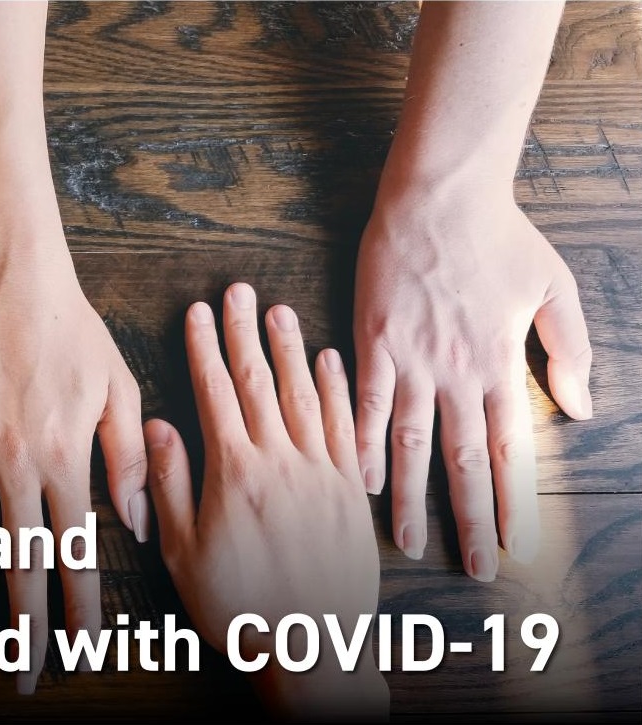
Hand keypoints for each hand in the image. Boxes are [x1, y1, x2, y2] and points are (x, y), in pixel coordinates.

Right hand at [0, 240, 145, 693]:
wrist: (13, 279)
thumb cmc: (74, 331)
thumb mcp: (119, 388)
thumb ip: (128, 459)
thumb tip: (140, 524)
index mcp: (66, 458)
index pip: (76, 550)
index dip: (79, 606)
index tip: (82, 650)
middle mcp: (18, 463)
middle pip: (22, 559)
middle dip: (26, 624)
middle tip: (24, 674)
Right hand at [147, 283, 386, 719]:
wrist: (311, 650)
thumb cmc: (238, 608)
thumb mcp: (184, 552)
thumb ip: (170, 485)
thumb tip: (157, 427)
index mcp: (235, 474)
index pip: (216, 394)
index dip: (204, 349)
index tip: (198, 312)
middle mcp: (281, 463)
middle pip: (259, 383)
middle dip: (244, 333)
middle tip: (239, 290)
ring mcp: (322, 475)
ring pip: (304, 396)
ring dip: (290, 349)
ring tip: (279, 311)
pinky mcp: (350, 494)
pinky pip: (346, 428)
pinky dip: (337, 390)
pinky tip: (330, 361)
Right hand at [354, 185, 591, 579]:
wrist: (438, 196)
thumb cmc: (499, 237)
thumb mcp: (555, 288)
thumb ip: (568, 351)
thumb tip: (582, 409)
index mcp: (500, 364)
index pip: (509, 449)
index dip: (514, 502)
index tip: (517, 546)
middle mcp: (456, 372)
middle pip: (462, 461)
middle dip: (470, 519)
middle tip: (474, 568)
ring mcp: (410, 359)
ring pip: (411, 443)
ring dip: (410, 498)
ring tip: (407, 543)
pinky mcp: (372, 342)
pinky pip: (366, 404)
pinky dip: (363, 444)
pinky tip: (360, 479)